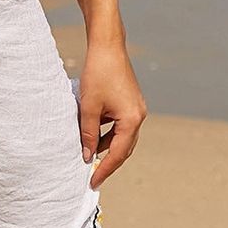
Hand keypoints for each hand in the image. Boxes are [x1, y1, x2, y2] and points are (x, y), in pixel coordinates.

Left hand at [77, 39, 146, 188]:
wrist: (107, 45)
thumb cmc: (98, 73)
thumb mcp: (88, 107)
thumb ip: (89, 134)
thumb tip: (87, 155)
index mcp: (132, 120)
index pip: (118, 154)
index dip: (105, 170)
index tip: (92, 182)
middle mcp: (139, 116)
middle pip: (124, 148)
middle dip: (109, 163)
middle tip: (92, 176)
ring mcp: (136, 109)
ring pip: (122, 137)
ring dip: (107, 147)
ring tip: (89, 157)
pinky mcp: (131, 102)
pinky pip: (121, 125)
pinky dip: (109, 133)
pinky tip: (94, 135)